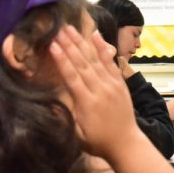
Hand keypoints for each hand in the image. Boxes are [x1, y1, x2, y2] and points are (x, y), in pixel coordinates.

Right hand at [50, 25, 135, 157]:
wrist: (126, 143)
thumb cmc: (97, 142)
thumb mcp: (76, 136)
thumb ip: (63, 119)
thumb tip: (47, 104)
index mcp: (86, 103)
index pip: (71, 77)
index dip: (62, 60)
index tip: (53, 45)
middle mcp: (99, 90)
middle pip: (82, 63)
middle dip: (69, 45)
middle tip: (58, 29)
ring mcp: (111, 85)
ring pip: (94, 59)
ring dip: (82, 43)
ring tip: (71, 29)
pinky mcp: (120, 83)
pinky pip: (110, 62)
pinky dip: (102, 48)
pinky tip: (96, 35)